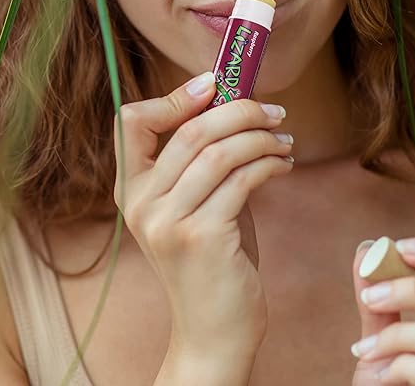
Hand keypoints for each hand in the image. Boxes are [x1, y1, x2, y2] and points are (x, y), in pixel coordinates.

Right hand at [113, 71, 293, 358]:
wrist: (213, 329)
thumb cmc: (211, 257)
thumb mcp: (196, 201)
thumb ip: (203, 158)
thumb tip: (236, 104)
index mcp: (129, 188)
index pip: (131, 121)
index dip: (173, 96)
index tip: (215, 84)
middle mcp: (140, 203)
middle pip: (190, 131)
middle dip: (240, 111)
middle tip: (273, 111)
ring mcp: (167, 222)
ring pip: (219, 152)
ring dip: (261, 137)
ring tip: (284, 139)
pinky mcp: (201, 238)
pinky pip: (242, 179)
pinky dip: (270, 163)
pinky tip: (284, 164)